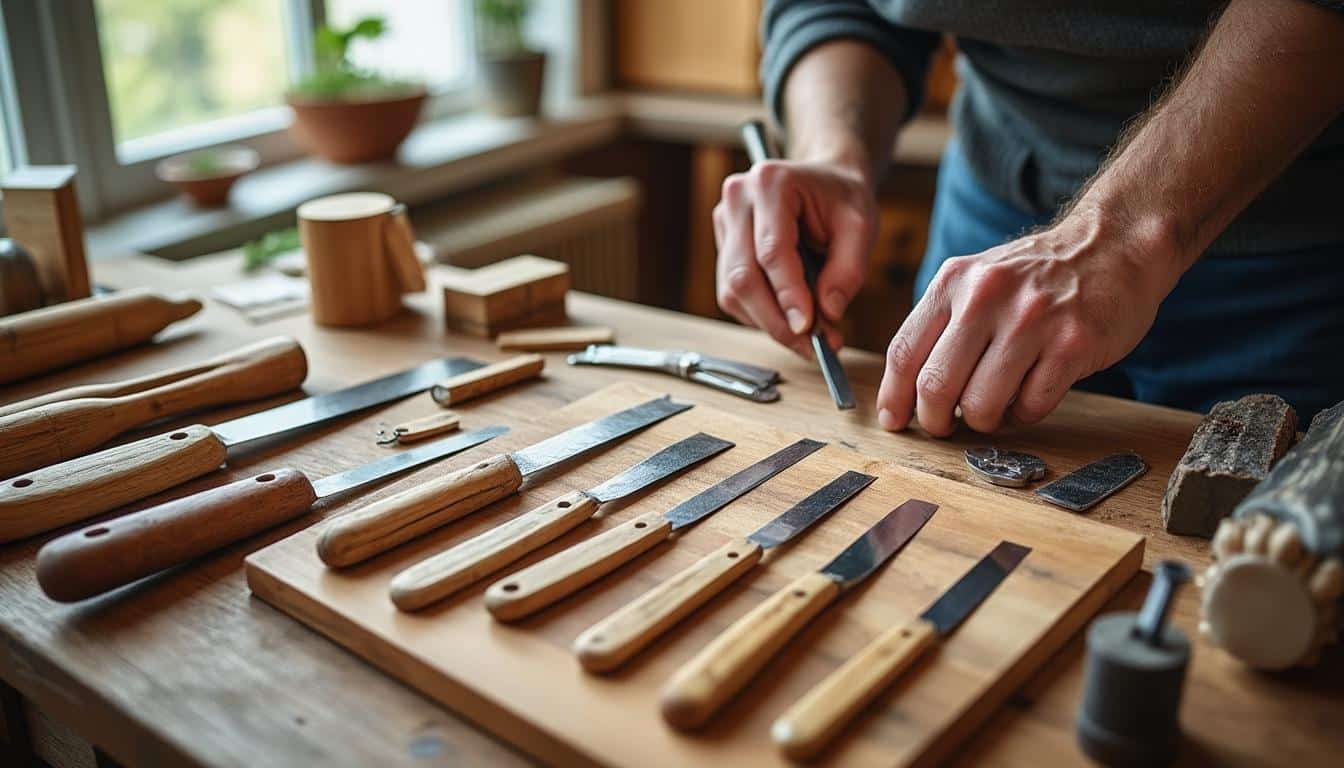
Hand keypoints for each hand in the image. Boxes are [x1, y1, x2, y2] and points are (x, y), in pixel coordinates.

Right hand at [713, 159, 876, 357]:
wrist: (825, 182)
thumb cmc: (842, 200)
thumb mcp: (861, 226)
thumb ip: (849, 269)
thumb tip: (828, 313)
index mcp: (771, 183)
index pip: (771, 251)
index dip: (788, 295)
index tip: (809, 329)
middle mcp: (738, 200)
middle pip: (743, 277)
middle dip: (777, 320)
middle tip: (812, 346)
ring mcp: (724, 224)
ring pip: (734, 292)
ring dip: (770, 322)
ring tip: (809, 335)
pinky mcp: (723, 248)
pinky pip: (733, 295)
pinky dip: (762, 315)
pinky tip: (790, 316)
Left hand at [875, 207, 1180, 435]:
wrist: (1114, 245)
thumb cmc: (1037, 276)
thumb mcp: (978, 279)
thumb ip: (943, 323)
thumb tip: (907, 391)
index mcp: (954, 281)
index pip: (905, 351)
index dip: (893, 396)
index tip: (893, 421)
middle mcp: (987, 297)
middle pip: (936, 385)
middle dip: (934, 419)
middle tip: (944, 426)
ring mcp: (1031, 320)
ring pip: (981, 404)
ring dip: (983, 420)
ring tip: (993, 407)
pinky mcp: (1072, 344)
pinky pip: (1030, 406)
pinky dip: (1023, 413)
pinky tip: (1029, 394)